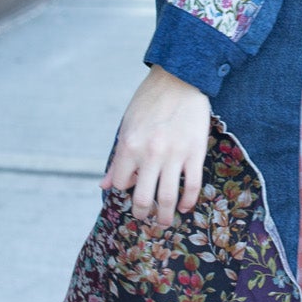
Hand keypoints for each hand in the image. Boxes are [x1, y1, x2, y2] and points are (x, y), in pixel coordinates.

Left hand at [102, 66, 210, 228]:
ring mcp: (174, 154)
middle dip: (143, 214)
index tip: (132, 191)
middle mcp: (150, 154)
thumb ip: (118, 158)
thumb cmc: (149, 101)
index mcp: (129, 146)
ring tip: (165, 221)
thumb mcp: (127, 127)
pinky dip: (188, 201)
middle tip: (146, 219)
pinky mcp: (195, 152)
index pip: (121, 183)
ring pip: (168, 197)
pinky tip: (185, 206)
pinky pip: (192, 185)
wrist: (179, 79)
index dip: (125, 190)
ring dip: (166, 215)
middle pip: (143, 198)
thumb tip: (105, 185)